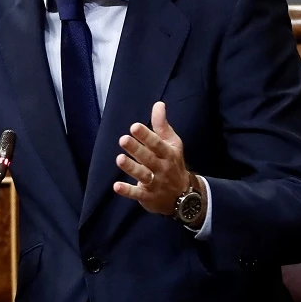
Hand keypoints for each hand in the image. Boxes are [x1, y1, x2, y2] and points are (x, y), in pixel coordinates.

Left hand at [113, 101, 190, 215]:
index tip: (134, 127)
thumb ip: (162, 125)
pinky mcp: (148, 197)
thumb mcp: (172, 144)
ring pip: (143, 175)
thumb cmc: (174, 164)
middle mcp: (162, 168)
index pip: (157, 143)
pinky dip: (127, 191)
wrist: (183, 196)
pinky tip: (116, 186)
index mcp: (168, 154)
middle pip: (148, 158)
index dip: (146, 135)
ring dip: (131, 168)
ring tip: (119, 159)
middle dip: (136, 149)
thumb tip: (158, 104)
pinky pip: (137, 194)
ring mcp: (155, 183)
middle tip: (123, 139)